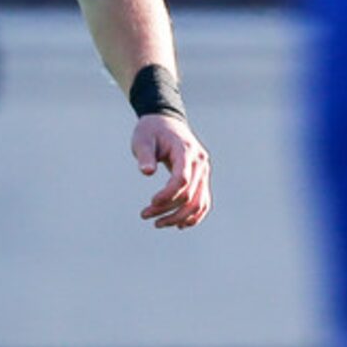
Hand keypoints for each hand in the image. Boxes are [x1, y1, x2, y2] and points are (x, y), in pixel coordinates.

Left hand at [133, 113, 211, 228]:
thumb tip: (147, 172)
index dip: (167, 195)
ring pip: (198, 202)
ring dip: (179, 217)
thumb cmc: (151, 131)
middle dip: (168, 209)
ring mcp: (204, 172)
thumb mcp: (142, 139)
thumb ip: (145, 155)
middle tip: (145, 215)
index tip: (151, 202)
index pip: (182, 179)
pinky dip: (194, 216)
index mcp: (186, 151)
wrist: (166, 121)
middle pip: (190, 195)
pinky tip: (178, 225)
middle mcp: (200, 163)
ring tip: (158, 224)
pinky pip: (203, 201)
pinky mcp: (202, 178)